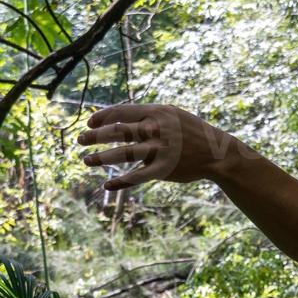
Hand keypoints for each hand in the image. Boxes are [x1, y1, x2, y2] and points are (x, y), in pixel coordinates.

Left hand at [77, 103, 233, 189]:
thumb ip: (148, 116)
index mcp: (157, 113)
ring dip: (101, 158)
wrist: (217, 153)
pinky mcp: (164, 170)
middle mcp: (157, 130)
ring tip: (86, 160)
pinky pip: (137, 177)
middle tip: (80, 140)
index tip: (90, 123)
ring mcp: (160, 151)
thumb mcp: (172, 116)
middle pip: (118, 132)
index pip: (122, 112)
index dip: (102, 117)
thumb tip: (121, 118)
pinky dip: (121, 182)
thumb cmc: (192, 133)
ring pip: (124, 154)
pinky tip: (107, 184)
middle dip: (95, 136)